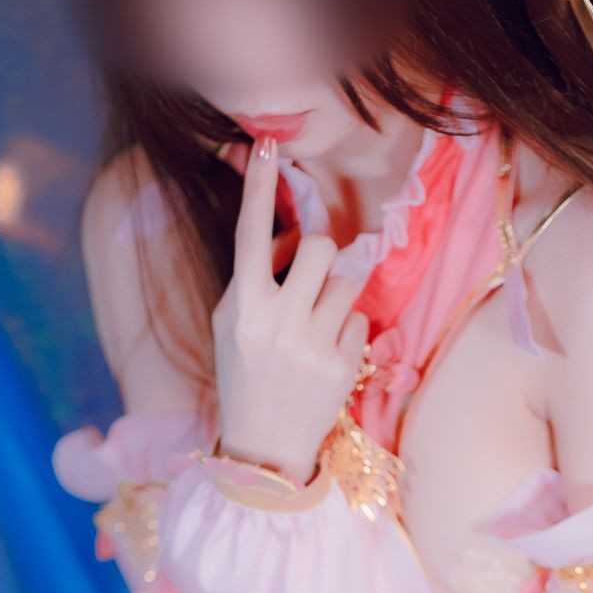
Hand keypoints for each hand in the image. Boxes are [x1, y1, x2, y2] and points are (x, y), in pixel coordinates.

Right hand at [213, 137, 368, 482]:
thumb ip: (257, 280)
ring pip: (346, 281)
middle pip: (318, 246)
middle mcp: (275, 321)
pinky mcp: (341, 366)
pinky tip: (327, 356)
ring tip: (316, 328)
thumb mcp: (233, 324)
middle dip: (320, 255)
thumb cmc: (246, 373)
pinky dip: (347, 330)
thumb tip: (293, 238)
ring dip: (336, 295)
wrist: (263, 447)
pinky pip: (359, 318)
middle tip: (309, 280)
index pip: (250, 233)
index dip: (258, 186)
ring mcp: (311, 344)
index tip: (265, 145)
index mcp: (241, 306)